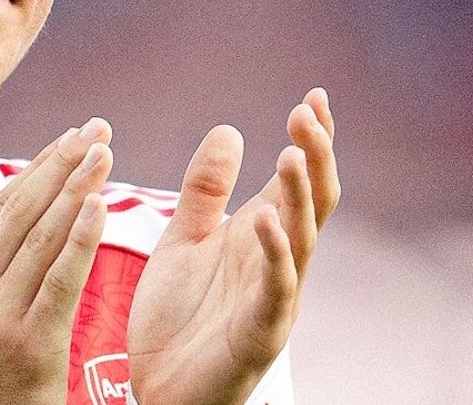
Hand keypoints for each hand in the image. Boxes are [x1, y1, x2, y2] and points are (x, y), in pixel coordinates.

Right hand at [0, 118, 113, 403]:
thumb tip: (13, 219)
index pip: (0, 208)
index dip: (39, 168)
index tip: (72, 136)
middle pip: (20, 211)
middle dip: (62, 164)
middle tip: (97, 128)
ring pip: (40, 235)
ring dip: (76, 187)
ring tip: (106, 152)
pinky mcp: (26, 345)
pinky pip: (58, 279)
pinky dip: (80, 238)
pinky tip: (100, 206)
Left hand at [127, 88, 339, 404]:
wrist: (157, 389)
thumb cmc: (177, 319)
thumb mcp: (183, 240)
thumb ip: (204, 191)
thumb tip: (231, 129)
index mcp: (259, 238)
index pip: (296, 182)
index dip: (311, 142)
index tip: (314, 97)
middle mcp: (276, 264)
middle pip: (311, 203)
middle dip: (315, 157)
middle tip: (308, 112)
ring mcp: (274, 299)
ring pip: (301, 241)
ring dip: (299, 197)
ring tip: (293, 152)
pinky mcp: (259, 334)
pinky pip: (275, 291)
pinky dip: (275, 255)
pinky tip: (265, 219)